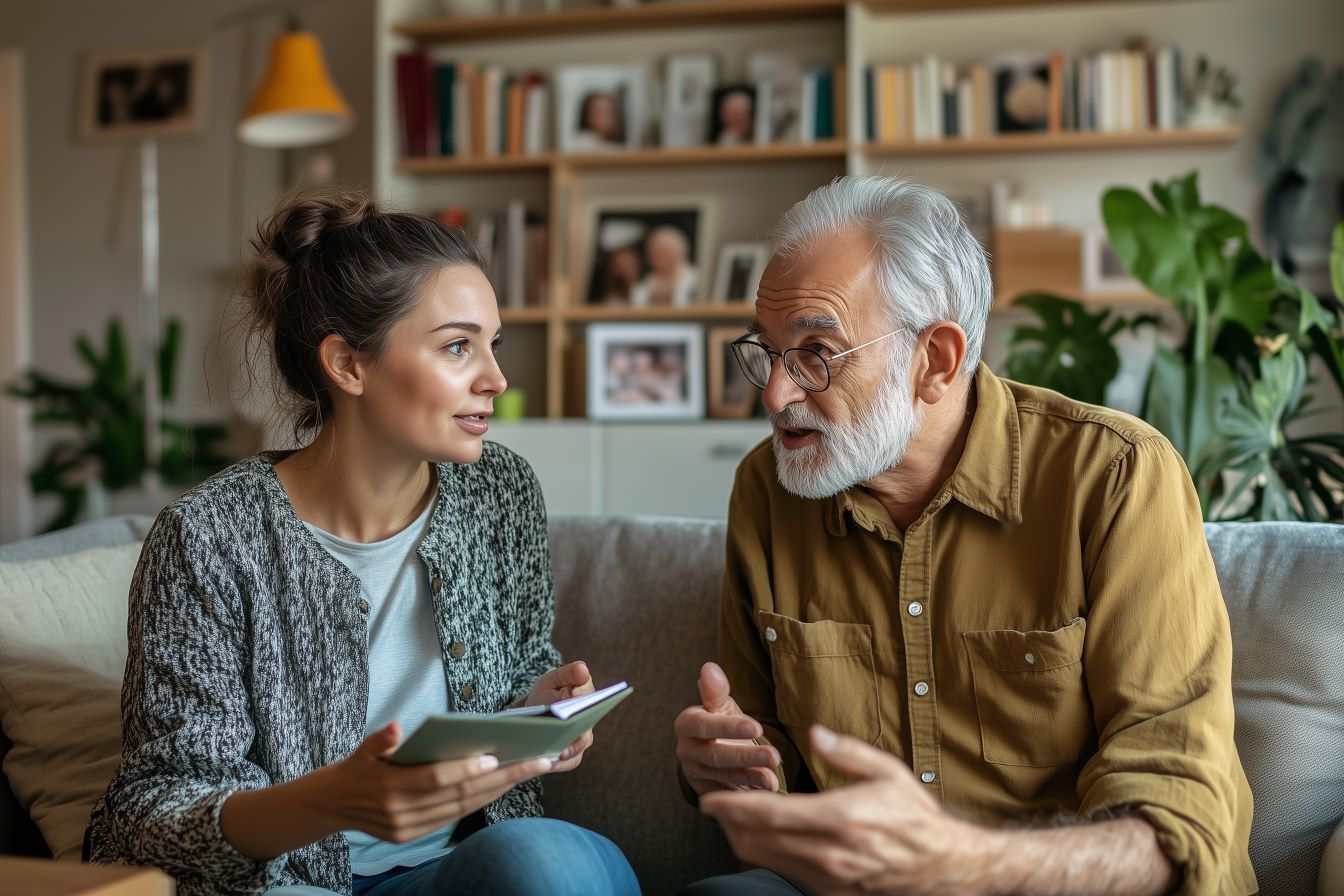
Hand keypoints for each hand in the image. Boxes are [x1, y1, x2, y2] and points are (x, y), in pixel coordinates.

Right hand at [320, 722, 552, 843]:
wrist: (330, 805)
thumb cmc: (355, 768)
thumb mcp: (362, 749)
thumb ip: (380, 740)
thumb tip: (395, 728)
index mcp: (388, 787)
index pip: (436, 779)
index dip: (465, 769)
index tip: (494, 757)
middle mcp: (401, 813)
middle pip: (459, 795)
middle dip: (501, 778)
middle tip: (537, 761)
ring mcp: (408, 828)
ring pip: (463, 808)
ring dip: (499, 790)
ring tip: (529, 770)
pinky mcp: (412, 836)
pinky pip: (454, 817)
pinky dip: (480, 801)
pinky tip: (503, 785)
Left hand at [525, 661, 594, 772]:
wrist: (536, 714)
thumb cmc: (546, 694)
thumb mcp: (551, 680)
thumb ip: (567, 673)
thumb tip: (583, 668)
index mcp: (586, 695)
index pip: (589, 698)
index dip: (583, 701)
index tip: (573, 700)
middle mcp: (590, 718)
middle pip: (586, 726)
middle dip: (575, 731)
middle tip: (563, 733)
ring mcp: (583, 738)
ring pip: (579, 746)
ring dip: (567, 751)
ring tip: (553, 752)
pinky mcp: (574, 754)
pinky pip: (571, 761)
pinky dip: (560, 764)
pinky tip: (547, 762)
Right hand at [675, 661, 780, 795]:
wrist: (713, 753)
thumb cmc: (719, 722)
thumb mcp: (719, 706)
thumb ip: (715, 690)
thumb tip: (709, 667)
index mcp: (687, 724)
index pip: (704, 726)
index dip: (728, 727)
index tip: (756, 728)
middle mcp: (687, 751)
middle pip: (716, 755)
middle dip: (746, 756)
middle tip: (774, 756)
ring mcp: (697, 774)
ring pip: (725, 776)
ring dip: (751, 776)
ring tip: (774, 776)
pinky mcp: (708, 792)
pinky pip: (730, 792)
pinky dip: (750, 789)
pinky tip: (769, 785)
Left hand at [698, 725, 982, 895]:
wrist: (943, 865)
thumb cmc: (914, 815)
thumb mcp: (888, 772)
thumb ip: (848, 751)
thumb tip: (815, 732)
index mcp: (839, 818)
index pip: (769, 814)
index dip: (732, 807)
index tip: (709, 799)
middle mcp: (829, 853)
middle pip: (757, 842)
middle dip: (728, 824)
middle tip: (715, 806)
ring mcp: (829, 878)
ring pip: (766, 862)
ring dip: (743, 841)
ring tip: (735, 820)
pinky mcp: (831, 892)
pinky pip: (785, 874)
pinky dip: (766, 856)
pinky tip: (766, 839)